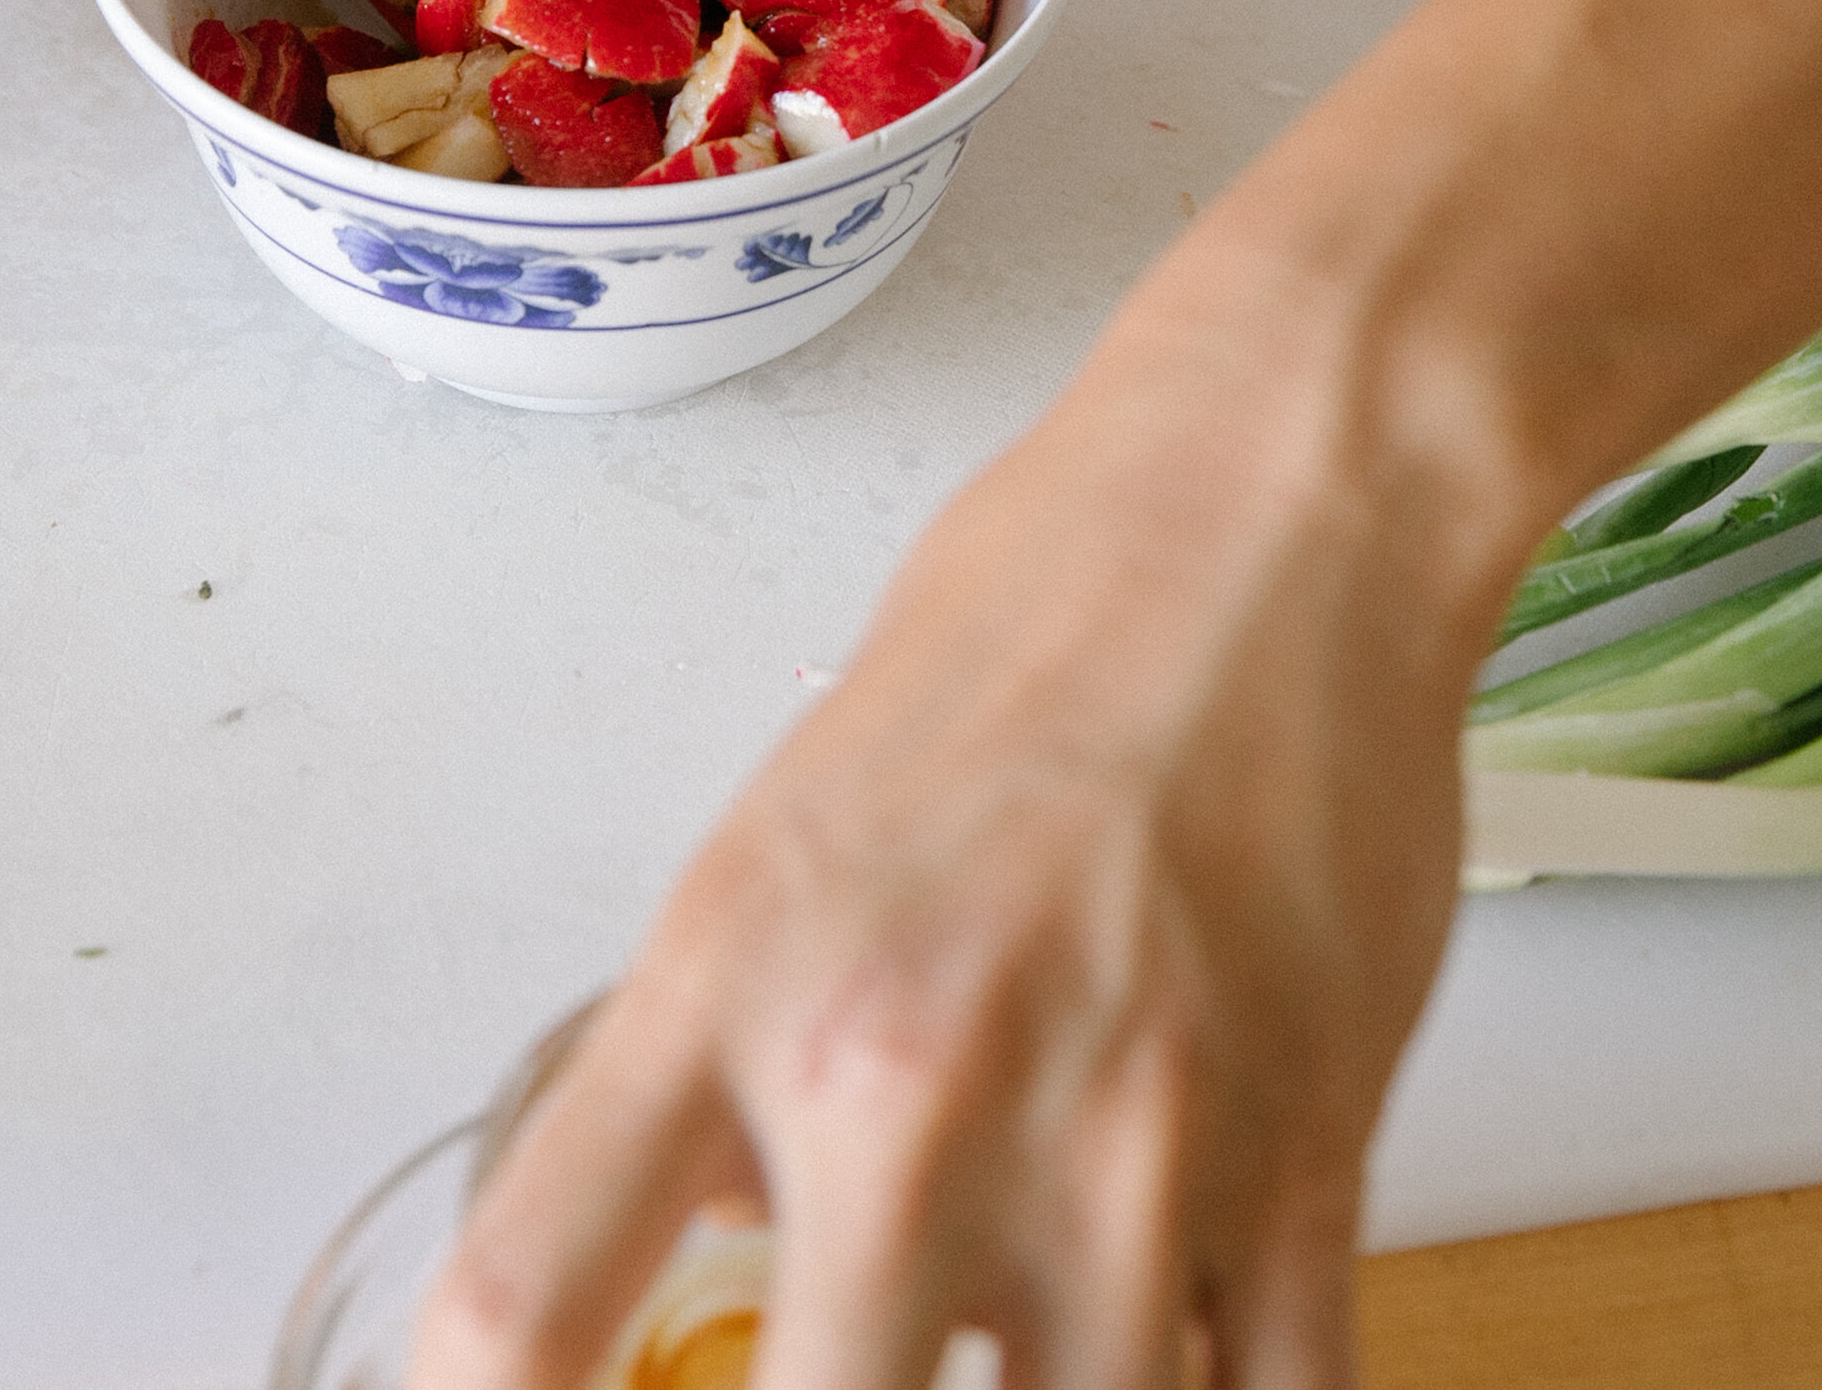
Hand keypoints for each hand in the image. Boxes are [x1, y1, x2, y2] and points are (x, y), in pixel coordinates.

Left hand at [418, 235, 1489, 1389]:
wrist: (1268, 516)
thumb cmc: (1037, 626)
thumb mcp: (793, 828)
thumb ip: (732, 1064)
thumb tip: (714, 1234)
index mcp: (736, 980)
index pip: (521, 1302)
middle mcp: (902, 1084)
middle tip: (838, 1368)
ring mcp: (1114, 1149)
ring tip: (1020, 1357)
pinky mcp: (1300, 1170)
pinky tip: (1174, 1356)